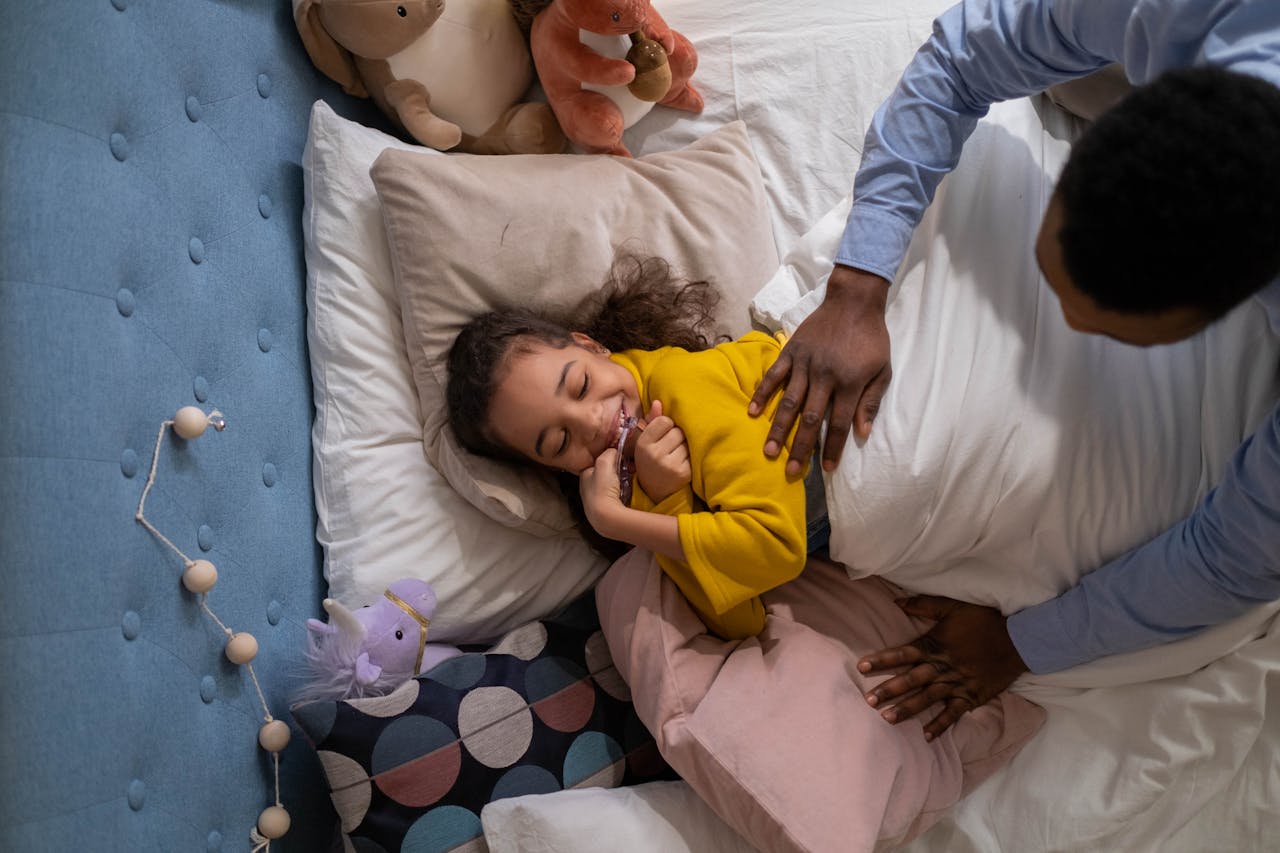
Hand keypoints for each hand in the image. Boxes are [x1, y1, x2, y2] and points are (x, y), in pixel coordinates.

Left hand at [579, 448, 623, 535]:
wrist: (606, 516)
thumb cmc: (602, 489)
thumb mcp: (604, 463)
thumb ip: (609, 453)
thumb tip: (614, 451)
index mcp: (584, 475)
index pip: (598, 462)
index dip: (610, 459)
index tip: (621, 459)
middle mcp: (587, 488)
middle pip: (605, 474)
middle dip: (617, 471)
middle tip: (629, 470)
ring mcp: (596, 500)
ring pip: (611, 485)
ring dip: (621, 482)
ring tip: (631, 481)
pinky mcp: (605, 510)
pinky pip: (615, 496)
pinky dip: (623, 493)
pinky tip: (628, 493)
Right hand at [634, 400, 690, 501]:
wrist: (657, 493)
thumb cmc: (651, 462)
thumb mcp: (646, 443)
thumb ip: (652, 421)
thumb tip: (658, 402)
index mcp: (643, 444)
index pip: (664, 420)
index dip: (667, 426)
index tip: (663, 436)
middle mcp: (655, 454)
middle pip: (677, 431)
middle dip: (677, 437)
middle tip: (671, 448)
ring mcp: (670, 464)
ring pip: (687, 442)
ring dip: (685, 446)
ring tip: (677, 456)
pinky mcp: (684, 473)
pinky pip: (693, 454)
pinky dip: (690, 457)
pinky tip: (683, 464)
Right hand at [748, 265, 890, 476]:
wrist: (853, 301)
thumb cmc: (871, 338)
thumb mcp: (883, 370)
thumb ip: (871, 402)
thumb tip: (863, 432)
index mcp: (850, 384)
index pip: (840, 424)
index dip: (834, 449)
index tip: (827, 469)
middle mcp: (825, 377)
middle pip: (811, 420)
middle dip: (801, 449)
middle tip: (791, 472)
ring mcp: (805, 364)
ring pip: (789, 403)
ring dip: (778, 429)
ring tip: (768, 451)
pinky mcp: (791, 351)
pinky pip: (774, 375)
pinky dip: (763, 394)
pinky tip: (753, 413)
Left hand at [857, 596, 1027, 740]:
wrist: (1020, 639)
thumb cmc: (984, 621)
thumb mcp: (954, 607)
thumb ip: (924, 605)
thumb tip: (896, 601)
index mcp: (935, 645)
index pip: (903, 653)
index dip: (882, 660)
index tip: (861, 667)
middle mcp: (943, 666)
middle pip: (911, 679)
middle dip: (889, 690)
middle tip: (868, 700)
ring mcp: (958, 683)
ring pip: (928, 698)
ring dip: (908, 709)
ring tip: (888, 719)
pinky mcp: (972, 696)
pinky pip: (954, 713)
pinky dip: (941, 725)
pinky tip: (926, 736)